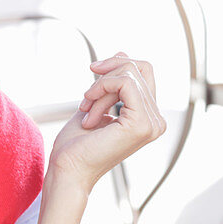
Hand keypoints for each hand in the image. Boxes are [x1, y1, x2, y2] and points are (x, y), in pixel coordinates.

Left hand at [48, 52, 166, 194]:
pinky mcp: (141, 124)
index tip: (92, 75)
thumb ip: (113, 81)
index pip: (143, 72)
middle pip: (139, 68)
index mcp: (149, 117)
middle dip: (106, 75)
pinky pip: (125, 83)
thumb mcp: (97, 102)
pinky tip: (88, 108)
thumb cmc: (76, 145)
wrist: (67, 169)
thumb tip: (124, 53)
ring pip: (129, 75)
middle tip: (85, 97)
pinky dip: (101, 88)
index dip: (115, 66)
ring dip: (99, 88)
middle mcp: (156, 121)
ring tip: (86, 109)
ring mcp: (152, 124)